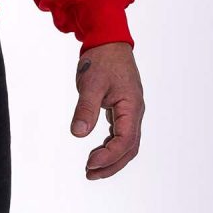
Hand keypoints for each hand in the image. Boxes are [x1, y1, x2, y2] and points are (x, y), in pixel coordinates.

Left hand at [70, 42, 143, 179]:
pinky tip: (98, 149)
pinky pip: (122, 132)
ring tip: (92, 167)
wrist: (108, 38)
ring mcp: (130, 110)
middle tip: (90, 173)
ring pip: (127, 142)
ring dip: (112, 157)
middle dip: (111, 164)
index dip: (108, 156)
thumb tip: (78, 133)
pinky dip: (111, 145)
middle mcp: (135, 111)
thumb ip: (86, 109)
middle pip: (129, 148)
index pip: (124, 141)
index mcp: (132, 107)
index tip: (90, 163)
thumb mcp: (91, 83)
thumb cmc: (102, 58)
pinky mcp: (123, 107)